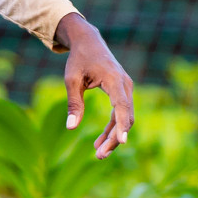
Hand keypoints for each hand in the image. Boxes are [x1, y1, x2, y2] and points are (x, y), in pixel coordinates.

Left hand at [55, 12, 134, 158]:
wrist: (88, 41)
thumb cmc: (79, 59)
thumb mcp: (71, 79)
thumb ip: (74, 102)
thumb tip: (71, 127)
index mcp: (114, 80)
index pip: (122, 106)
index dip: (123, 125)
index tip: (123, 142)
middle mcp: (124, 85)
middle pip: (126, 117)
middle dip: (115, 138)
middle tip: (99, 156)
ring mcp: (125, 89)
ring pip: (124, 118)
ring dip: (113, 136)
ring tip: (99, 153)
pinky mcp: (121, 92)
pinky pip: (120, 114)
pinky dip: (112, 128)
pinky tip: (100, 142)